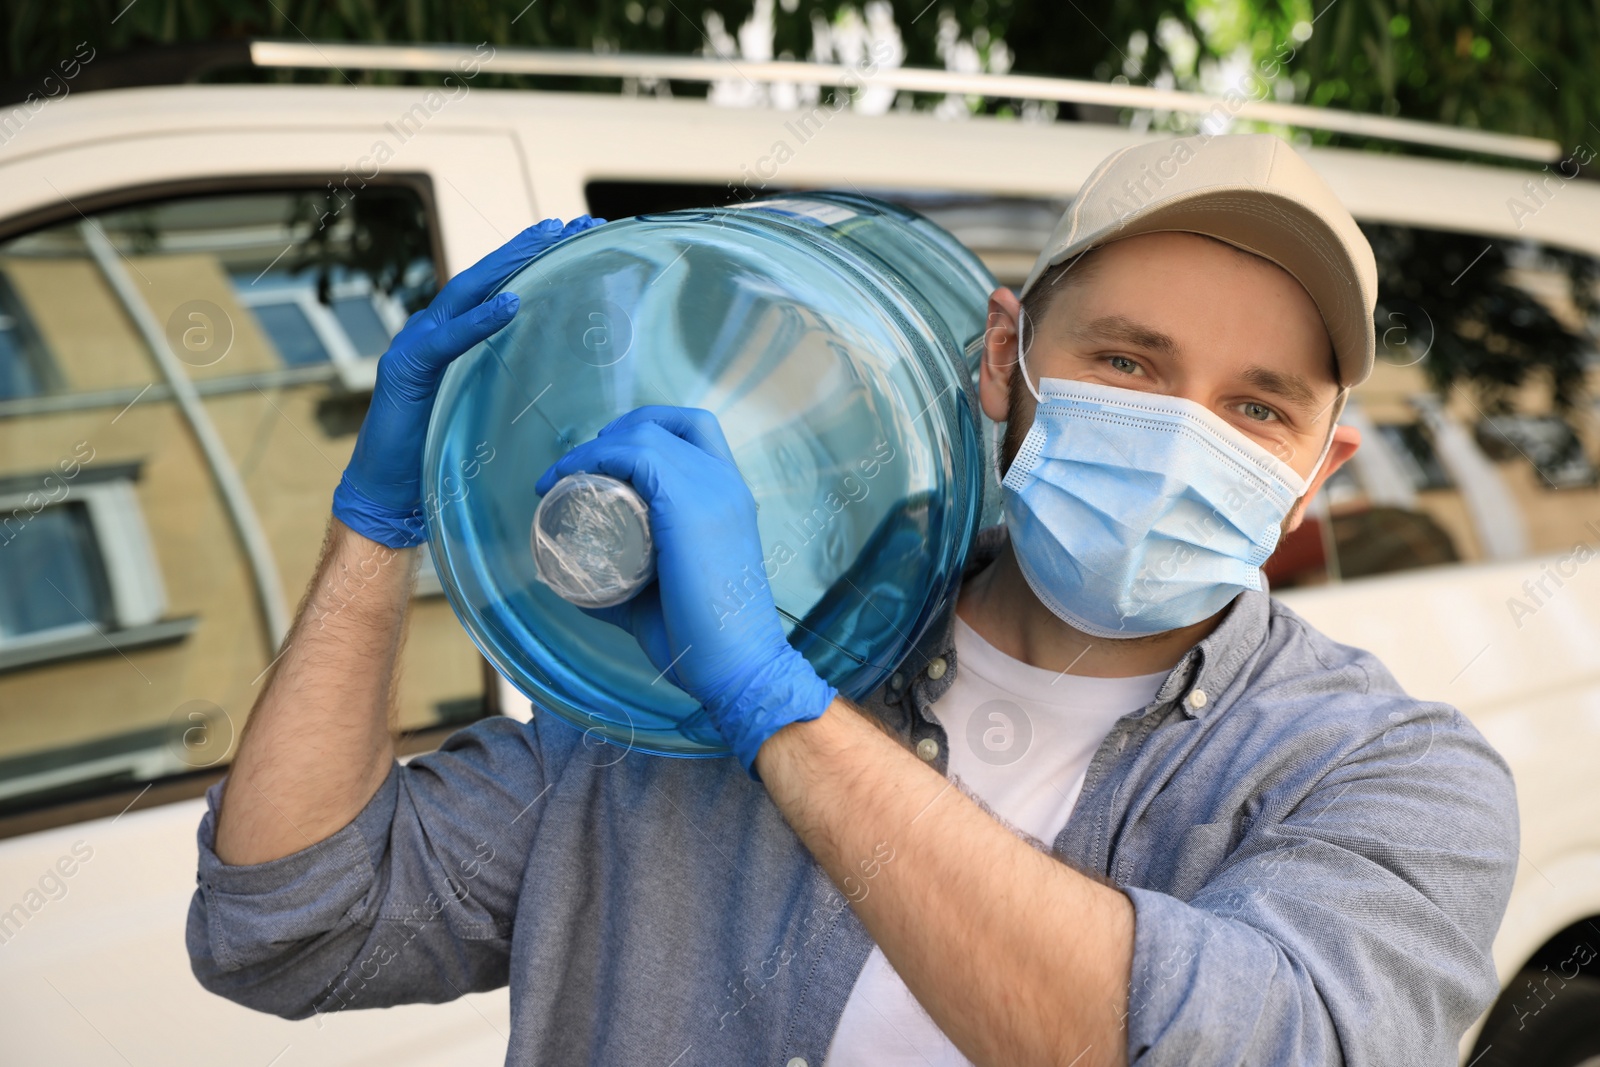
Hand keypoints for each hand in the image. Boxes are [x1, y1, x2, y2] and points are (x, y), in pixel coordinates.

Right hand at [333, 216, 604, 546]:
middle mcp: (434, 329)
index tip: (577, 236)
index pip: (499, 287)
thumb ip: (508, 379)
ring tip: (546, 241)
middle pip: (486, 278)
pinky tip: (510, 303)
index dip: (534, 259)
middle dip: (528, 247)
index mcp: (455, 335)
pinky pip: (447, 339)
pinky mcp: (407, 370)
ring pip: (466, 292)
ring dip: (508, 265)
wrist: (388, 490)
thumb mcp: (484, 405)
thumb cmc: (437, 451)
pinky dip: (478, 320)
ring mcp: (416, 344)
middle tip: (571, 223)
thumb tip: (560, 375)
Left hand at [533, 406, 837, 778]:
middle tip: (575, 468)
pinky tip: (570, 481)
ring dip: (595, 447)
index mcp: (730, 496)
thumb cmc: (702, 642)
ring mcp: (712, 490)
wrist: (740, 668)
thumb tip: (573, 585)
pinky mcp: (690, 506)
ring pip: (645, 434)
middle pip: (668, 422)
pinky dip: (596, 458)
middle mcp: (726, 483)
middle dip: (615, 432)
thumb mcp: (657, 598)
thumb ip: (624, 587)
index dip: (647, 427)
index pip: (696, 428)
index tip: (604, 459)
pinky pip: (636, 456)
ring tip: (562, 478)